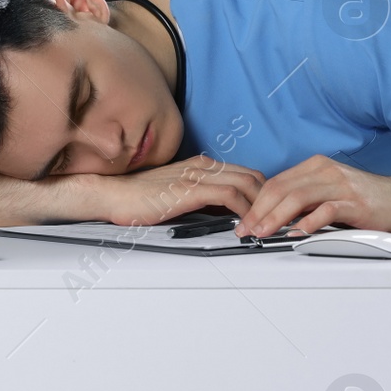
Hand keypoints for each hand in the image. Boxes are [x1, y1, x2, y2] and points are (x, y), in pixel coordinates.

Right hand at [70, 155, 265, 226]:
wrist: (114, 196)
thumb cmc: (139, 198)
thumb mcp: (178, 194)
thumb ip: (201, 198)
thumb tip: (222, 213)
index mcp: (201, 165)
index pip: (245, 173)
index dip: (262, 192)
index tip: (270, 210)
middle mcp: (203, 166)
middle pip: (253, 176)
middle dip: (269, 198)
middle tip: (275, 219)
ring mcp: (197, 176)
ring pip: (247, 183)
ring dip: (261, 206)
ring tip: (266, 225)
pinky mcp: (191, 189)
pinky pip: (230, 195)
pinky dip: (244, 210)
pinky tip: (246, 225)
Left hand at [235, 156, 390, 236]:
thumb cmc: (369, 199)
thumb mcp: (331, 191)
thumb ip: (306, 199)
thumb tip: (274, 216)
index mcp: (316, 166)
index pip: (276, 182)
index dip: (255, 203)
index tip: (244, 221)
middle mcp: (326, 171)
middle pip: (281, 189)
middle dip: (259, 211)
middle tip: (246, 230)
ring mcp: (341, 185)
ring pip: (298, 197)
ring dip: (275, 217)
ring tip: (263, 232)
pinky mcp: (355, 203)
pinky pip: (326, 210)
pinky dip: (308, 223)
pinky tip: (296, 234)